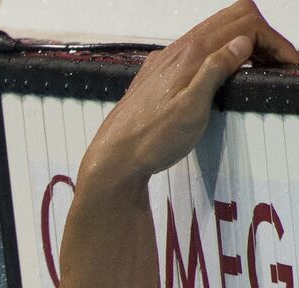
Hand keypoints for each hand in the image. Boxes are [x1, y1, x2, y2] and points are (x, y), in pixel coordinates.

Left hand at [82, 0, 298, 188]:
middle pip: (230, 19)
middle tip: (279, 65)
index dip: (273, 40)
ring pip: (212, 34)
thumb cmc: (150, 141)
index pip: (244, 23)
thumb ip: (216, 70)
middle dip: (262, 36)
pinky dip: (219, 54)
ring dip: (241, 43)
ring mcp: (164, 62)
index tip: (289, 65)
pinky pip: (195, 51)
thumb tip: (242, 41)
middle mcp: (175, 51)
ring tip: (258, 69)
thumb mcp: (191, 108)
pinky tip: (222, 76)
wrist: (112, 161)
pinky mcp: (156, 77)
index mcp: (189, 53)